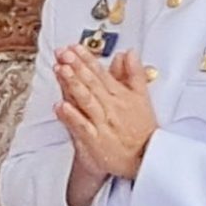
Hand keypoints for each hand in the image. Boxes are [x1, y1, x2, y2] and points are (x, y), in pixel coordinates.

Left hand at [54, 44, 155, 195]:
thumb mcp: (142, 97)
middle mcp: (111, 107)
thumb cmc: (142, 128)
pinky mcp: (95, 140)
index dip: (87, 59)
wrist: (145, 158)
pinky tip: (60, 105)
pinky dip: (71, 116)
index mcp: (120, 95)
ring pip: (86, 100)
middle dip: (76, 66)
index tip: (74, 47)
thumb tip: (128, 53)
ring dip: (73, 84)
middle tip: (63, 53)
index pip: (101, 73)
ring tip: (61, 69)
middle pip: (91, 83)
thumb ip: (134, 73)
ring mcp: (102, 123)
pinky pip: (82, 126)